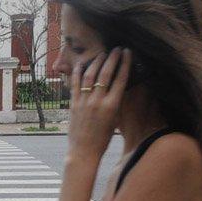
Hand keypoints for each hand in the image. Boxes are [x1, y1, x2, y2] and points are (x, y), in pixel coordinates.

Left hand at [67, 47, 131, 163]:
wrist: (84, 151)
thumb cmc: (102, 138)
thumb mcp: (114, 119)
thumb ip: (115, 101)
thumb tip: (118, 85)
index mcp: (112, 106)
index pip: (121, 79)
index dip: (125, 64)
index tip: (128, 53)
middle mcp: (98, 102)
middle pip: (106, 74)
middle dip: (112, 59)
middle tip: (117, 49)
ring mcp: (84, 102)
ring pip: (90, 76)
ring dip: (97, 62)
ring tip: (102, 54)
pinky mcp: (73, 104)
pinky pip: (75, 84)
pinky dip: (78, 72)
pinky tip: (81, 64)